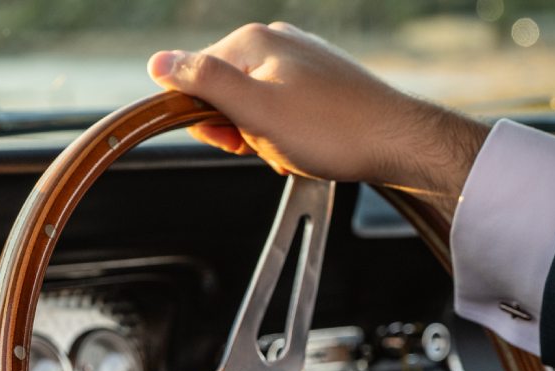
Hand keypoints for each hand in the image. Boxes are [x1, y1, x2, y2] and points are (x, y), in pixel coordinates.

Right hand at [148, 22, 488, 217]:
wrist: (397, 142)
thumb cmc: (331, 131)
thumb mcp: (255, 110)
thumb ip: (203, 82)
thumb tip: (157, 61)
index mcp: (253, 42)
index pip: (193, 80)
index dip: (206, 121)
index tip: (234, 139)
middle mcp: (275, 41)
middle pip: (222, 93)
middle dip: (236, 129)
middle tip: (266, 143)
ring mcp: (298, 59)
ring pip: (251, 106)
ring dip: (261, 135)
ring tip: (291, 145)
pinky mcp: (317, 80)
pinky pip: (279, 110)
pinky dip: (284, 134)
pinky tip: (305, 144)